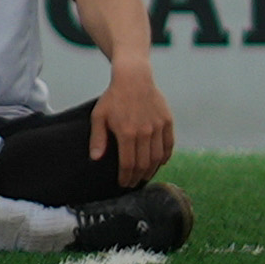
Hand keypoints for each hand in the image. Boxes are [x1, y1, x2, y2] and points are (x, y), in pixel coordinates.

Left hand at [94, 71, 175, 187]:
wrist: (134, 79)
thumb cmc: (113, 97)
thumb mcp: (99, 116)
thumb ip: (98, 138)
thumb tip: (96, 158)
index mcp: (127, 133)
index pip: (128, 163)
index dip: (126, 177)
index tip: (123, 184)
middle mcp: (145, 133)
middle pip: (144, 164)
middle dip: (138, 177)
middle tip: (134, 183)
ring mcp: (158, 127)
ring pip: (158, 157)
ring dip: (152, 170)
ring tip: (145, 176)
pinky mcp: (167, 122)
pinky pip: (169, 145)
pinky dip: (165, 157)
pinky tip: (160, 163)